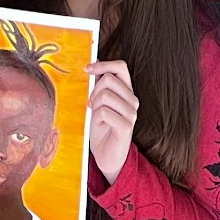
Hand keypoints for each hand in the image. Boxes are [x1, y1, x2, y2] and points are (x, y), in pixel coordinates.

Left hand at [87, 58, 138, 181]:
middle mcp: (133, 100)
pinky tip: (100, 125)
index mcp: (127, 91)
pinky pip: (104, 112)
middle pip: (108, 79)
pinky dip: (96, 118)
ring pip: (105, 95)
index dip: (103, 64)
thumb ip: (99, 85)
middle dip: (93, 91)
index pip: (120, 67)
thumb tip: (92, 64)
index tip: (87, 69)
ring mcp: (131, 113)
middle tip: (92, 104)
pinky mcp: (126, 126)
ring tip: (97, 116)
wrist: (107, 155)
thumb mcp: (98, 102)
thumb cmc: (102, 128)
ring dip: (94, 106)